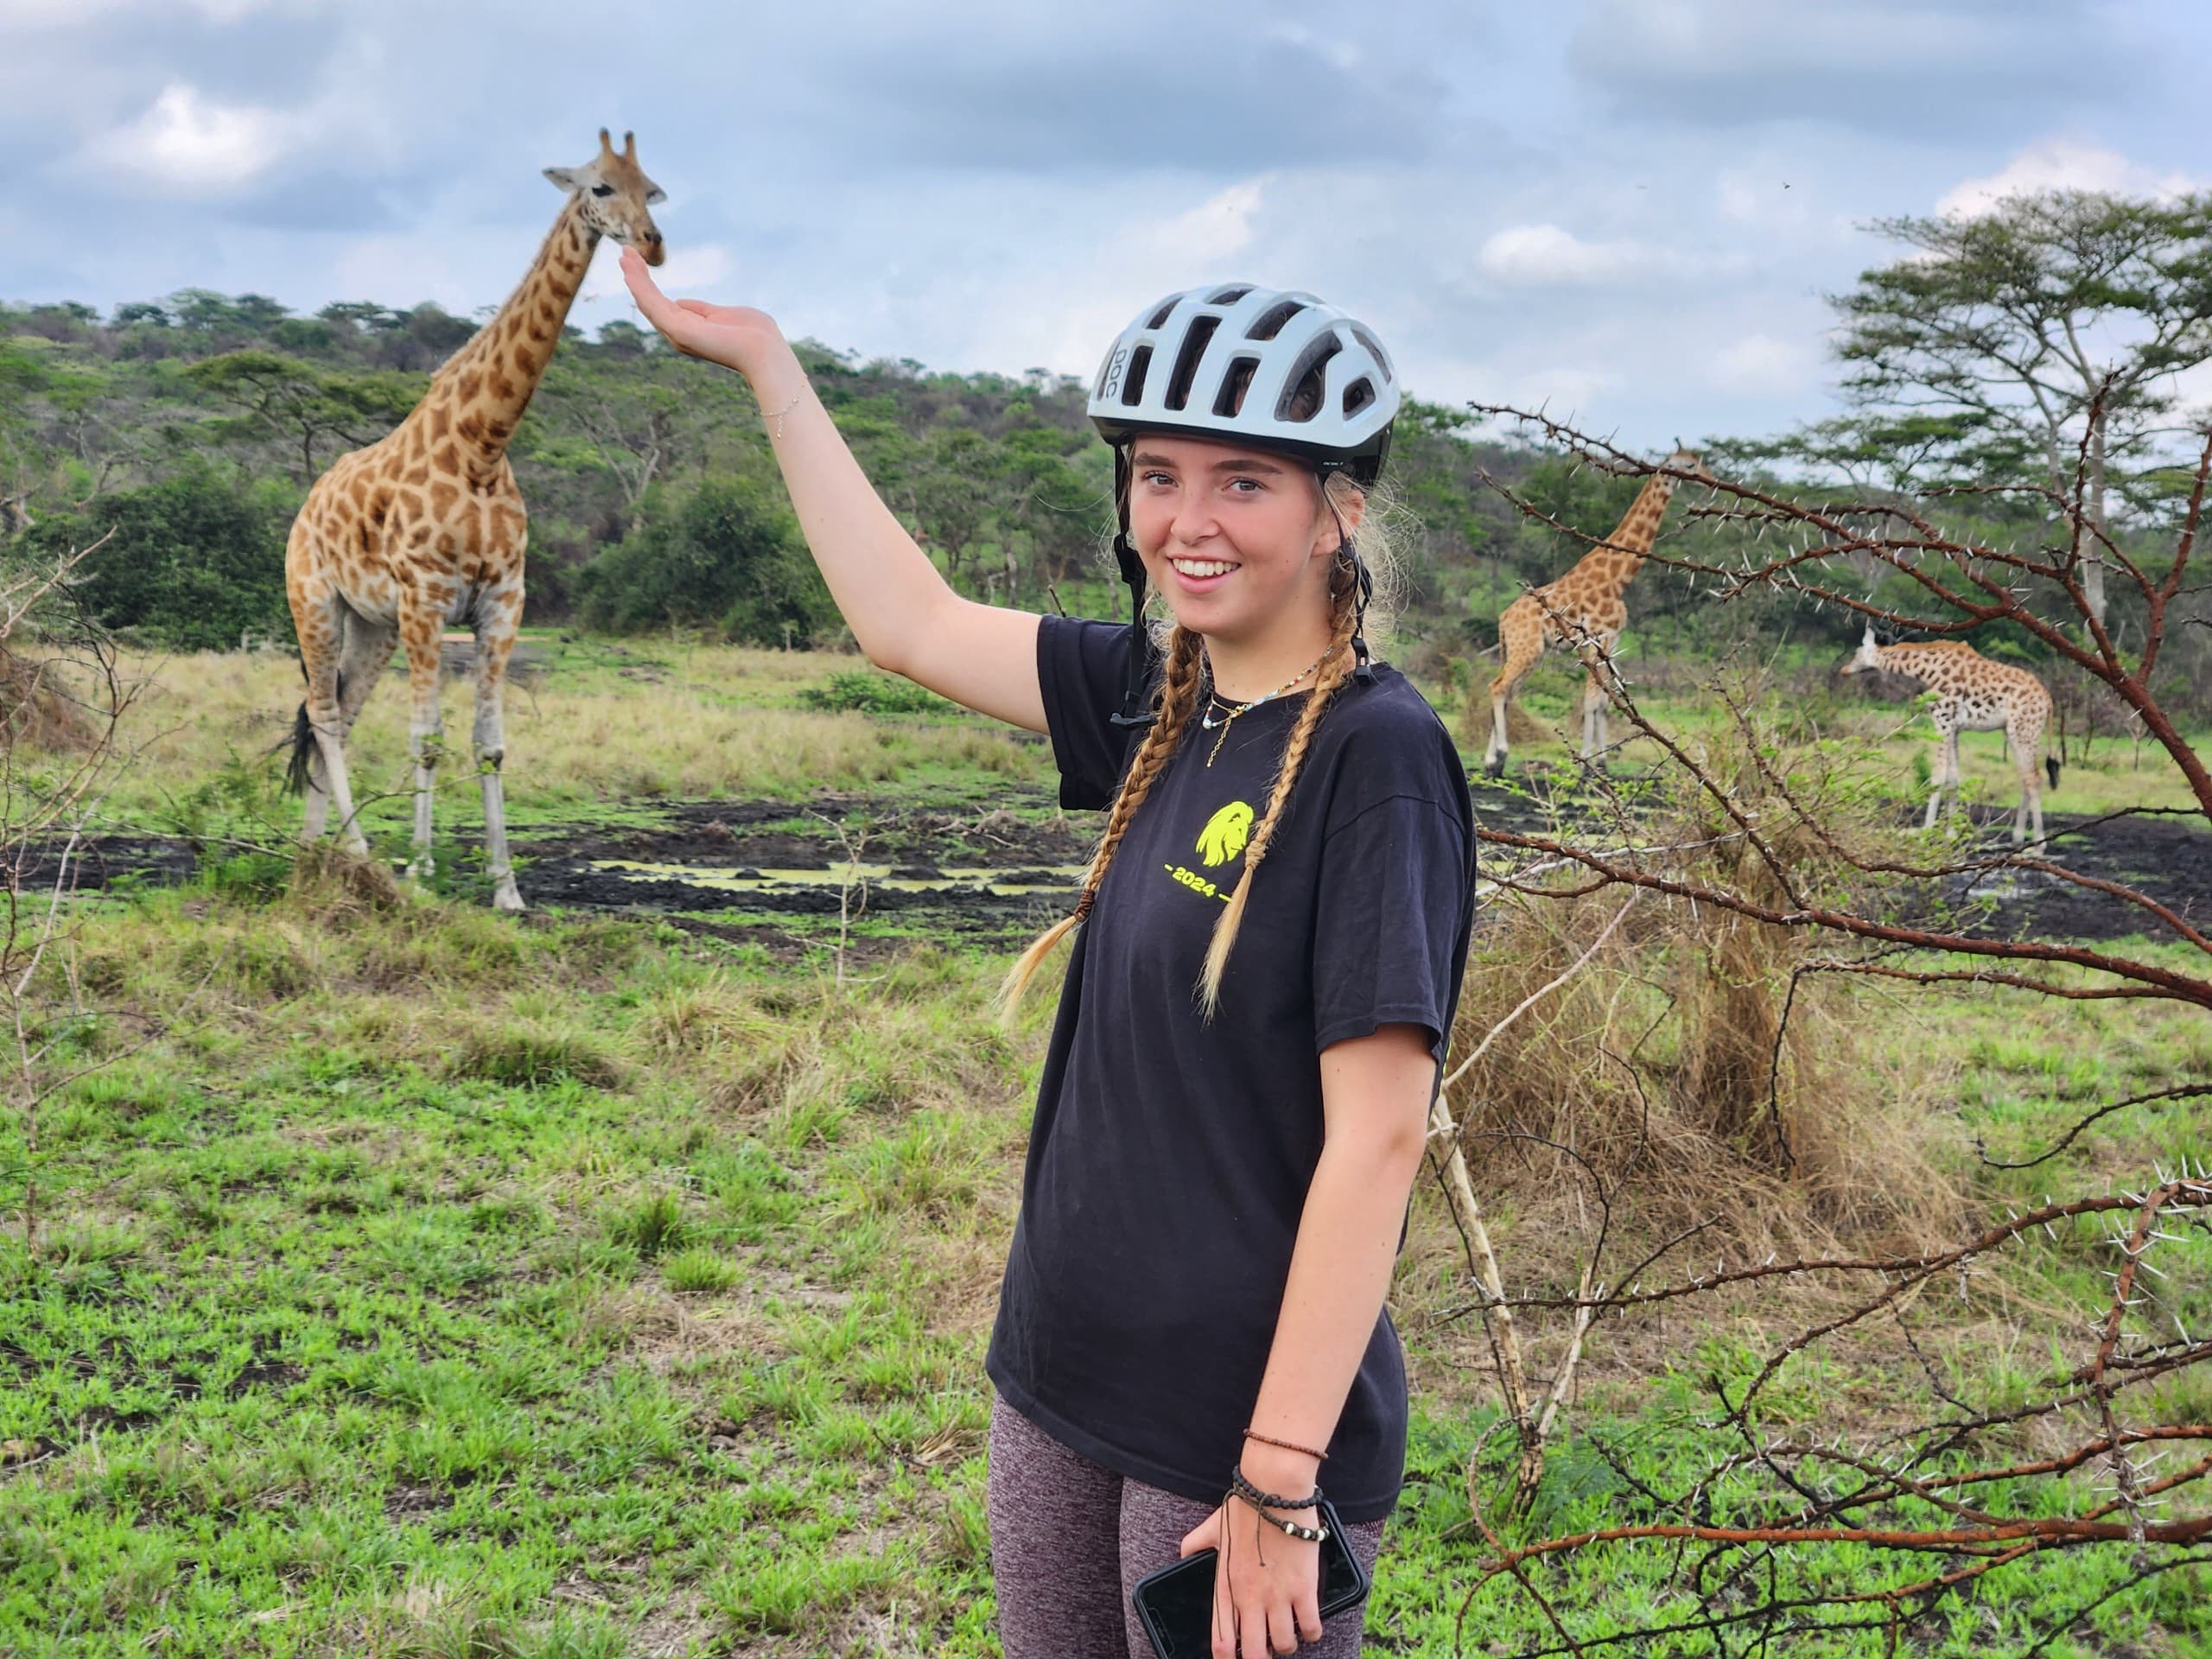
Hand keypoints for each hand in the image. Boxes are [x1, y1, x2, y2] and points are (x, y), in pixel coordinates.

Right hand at [618, 248, 783, 376]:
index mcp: (690, 329)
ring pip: (648, 302)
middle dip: (637, 277)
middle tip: (624, 253)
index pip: (662, 304)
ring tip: (624, 255)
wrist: (766, 351)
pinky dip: (641, 287)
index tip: (638, 261)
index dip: (648, 284)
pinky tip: (631, 271)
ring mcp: (678, 334)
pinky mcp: (679, 331)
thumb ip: (701, 309)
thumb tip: (680, 303)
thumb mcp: (723, 314)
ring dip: (635, 278)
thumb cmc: (754, 335)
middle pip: (651, 302)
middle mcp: (679, 334)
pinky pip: (654, 306)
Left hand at [1179, 1496, 1323, 1657]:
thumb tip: (1182, 1554)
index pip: (1221, 1640)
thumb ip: (1194, 1544)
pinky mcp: (1304, 1589)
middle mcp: (1250, 1598)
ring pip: (1284, 1645)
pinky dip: (1311, 1632)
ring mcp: (1278, 1596)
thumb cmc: (1245, 1506)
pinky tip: (1308, 1625)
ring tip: (1287, 1635)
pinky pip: (1311, 1628)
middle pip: (1254, 1655)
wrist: (1274, 1490)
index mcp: (1226, 1586)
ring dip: (1287, 1644)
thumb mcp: (1212, 1527)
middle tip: (1265, 1651)